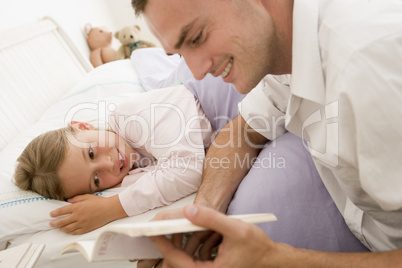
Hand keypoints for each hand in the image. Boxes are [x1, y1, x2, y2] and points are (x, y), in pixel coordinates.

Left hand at [50, 194, 125, 234]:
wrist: (109, 209)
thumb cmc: (99, 202)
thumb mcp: (87, 197)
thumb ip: (76, 198)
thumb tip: (68, 201)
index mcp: (77, 207)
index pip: (62, 211)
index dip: (55, 213)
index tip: (51, 214)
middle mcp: (77, 216)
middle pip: (62, 221)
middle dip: (55, 223)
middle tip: (51, 224)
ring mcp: (81, 223)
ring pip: (67, 228)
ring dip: (61, 228)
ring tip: (59, 228)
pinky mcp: (86, 229)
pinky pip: (75, 232)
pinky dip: (70, 232)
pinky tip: (68, 231)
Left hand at [150, 204, 295, 267]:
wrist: (270, 257)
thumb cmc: (257, 247)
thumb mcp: (235, 228)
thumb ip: (211, 219)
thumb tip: (188, 212)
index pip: (176, 259)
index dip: (162, 243)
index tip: (151, 231)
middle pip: (176, 261)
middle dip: (167, 242)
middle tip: (158, 227)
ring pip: (183, 259)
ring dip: (178, 243)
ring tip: (175, 226)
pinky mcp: (209, 267)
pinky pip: (192, 258)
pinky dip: (189, 245)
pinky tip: (194, 232)